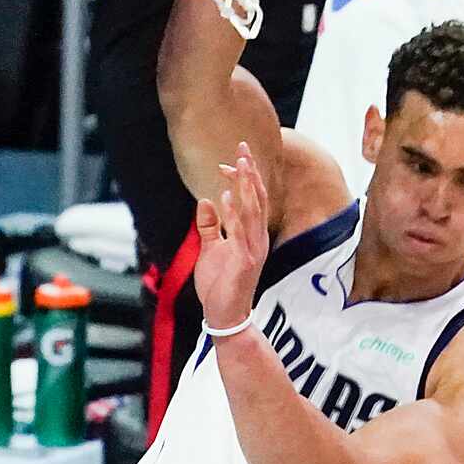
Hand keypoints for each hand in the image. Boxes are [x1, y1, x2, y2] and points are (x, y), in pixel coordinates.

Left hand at [193, 142, 269, 336]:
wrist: (224, 316)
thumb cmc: (219, 285)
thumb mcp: (210, 250)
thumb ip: (210, 226)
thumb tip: (206, 200)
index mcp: (251, 235)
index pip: (250, 200)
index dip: (243, 178)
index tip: (230, 160)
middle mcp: (257, 239)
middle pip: (257, 199)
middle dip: (250, 173)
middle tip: (243, 147)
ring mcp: (253, 250)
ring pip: (253, 212)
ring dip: (246, 188)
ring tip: (240, 165)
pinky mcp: (245, 262)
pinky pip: (240, 234)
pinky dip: (233, 215)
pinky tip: (226, 197)